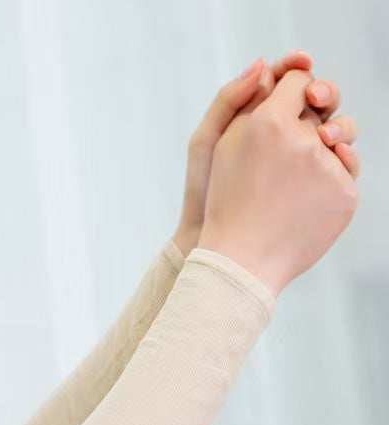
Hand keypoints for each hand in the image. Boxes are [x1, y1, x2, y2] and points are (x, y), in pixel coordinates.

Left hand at [171, 51, 355, 255]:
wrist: (217, 240)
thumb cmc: (203, 191)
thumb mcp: (206, 141)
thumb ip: (230, 100)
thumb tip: (262, 64)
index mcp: (255, 117)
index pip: (284, 81)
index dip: (295, 68)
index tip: (301, 62)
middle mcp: (281, 134)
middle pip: (315, 101)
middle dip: (322, 92)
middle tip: (317, 97)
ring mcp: (299, 159)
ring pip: (331, 128)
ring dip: (337, 123)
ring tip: (326, 134)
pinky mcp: (312, 181)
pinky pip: (337, 161)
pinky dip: (343, 154)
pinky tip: (337, 155)